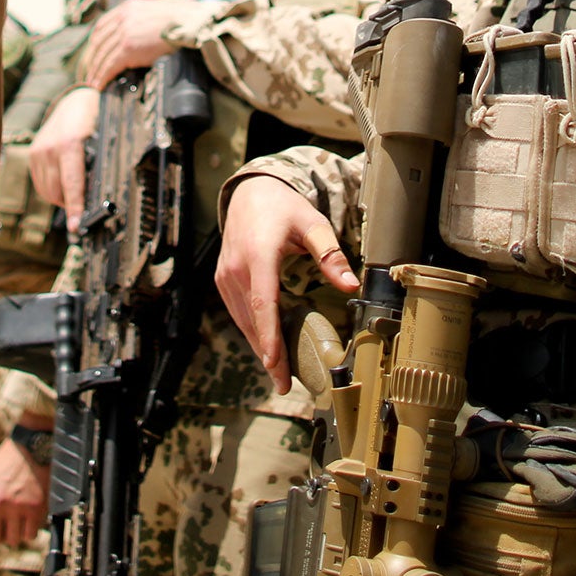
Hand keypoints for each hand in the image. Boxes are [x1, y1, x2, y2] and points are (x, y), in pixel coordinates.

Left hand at [0, 432, 50, 549]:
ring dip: (16, 533)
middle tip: (5, 529)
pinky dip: (31, 529)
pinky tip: (31, 518)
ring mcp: (16, 506)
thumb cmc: (10, 460)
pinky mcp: (35, 507)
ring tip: (20, 520)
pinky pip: (30, 534)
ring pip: (13, 540)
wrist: (34, 443)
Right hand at [27, 87, 100, 231]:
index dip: (75, 207)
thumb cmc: (95, 119)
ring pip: (47, 191)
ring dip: (61, 198)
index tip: (76, 226)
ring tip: (76, 191)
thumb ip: (97, 165)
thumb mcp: (102, 139)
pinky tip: (64, 183)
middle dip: (71, 204)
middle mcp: (49, 149)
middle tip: (85, 204)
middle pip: (57, 192)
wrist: (76, 99)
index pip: (72, 184)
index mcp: (70, 144)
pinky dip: (52, 189)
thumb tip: (98, 195)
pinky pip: (40, 183)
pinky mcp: (32, 154)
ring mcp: (38, 152)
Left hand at [81, 0, 208, 89]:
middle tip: (90, 71)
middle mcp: (122, 18)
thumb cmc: (178, 20)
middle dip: (92, 59)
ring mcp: (123, 33)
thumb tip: (136, 35)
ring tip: (93, 82)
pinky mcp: (128, 48)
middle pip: (98, 42)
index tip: (93, 53)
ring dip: (95, 71)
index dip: (94, 43)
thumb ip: (139, 20)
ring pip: (102, 55)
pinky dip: (103, 76)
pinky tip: (100, 84)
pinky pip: (110, 65)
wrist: (186, 23)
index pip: (101, 26)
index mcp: (126, 8)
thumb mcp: (153, 11)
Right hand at [214, 176, 357, 393]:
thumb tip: (352, 285)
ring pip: (242, 320)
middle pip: (252, 320)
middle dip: (267, 354)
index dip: (268, 337)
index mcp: (259, 255)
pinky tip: (267, 347)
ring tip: (278, 373)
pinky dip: (252, 331)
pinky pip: (237, 312)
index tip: (274, 364)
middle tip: (284, 384)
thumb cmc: (284, 208)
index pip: (263, 303)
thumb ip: (331, 256)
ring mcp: (225, 275)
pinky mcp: (222, 279)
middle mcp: (236, 268)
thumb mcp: (314, 224)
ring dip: (259, 346)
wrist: (250, 192)